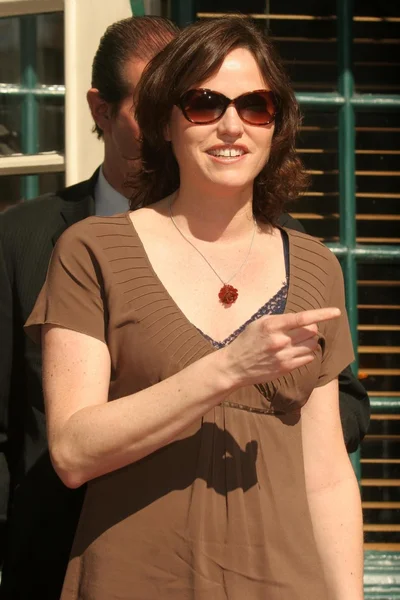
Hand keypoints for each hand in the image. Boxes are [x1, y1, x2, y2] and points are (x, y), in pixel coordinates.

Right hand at [221, 307, 340, 387]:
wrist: (234, 366)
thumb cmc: (247, 341)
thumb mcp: (259, 323)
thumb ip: (279, 320)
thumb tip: (302, 319)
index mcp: (272, 325)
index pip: (302, 317)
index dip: (322, 314)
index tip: (337, 312)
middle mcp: (280, 340)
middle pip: (311, 331)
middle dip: (311, 328)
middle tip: (303, 329)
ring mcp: (284, 356)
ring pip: (312, 345)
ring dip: (310, 341)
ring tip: (298, 341)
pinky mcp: (286, 368)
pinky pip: (308, 358)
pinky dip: (307, 353)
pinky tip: (296, 351)